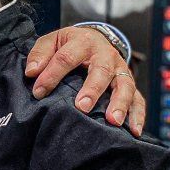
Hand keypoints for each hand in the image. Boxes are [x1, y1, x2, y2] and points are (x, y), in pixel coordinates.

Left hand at [26, 27, 145, 136]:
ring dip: (120, 103)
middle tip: (83, 107)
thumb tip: (31, 72)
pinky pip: (138, 98)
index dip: (52, 75)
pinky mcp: (129, 82)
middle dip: (93, 89)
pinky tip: (134, 131)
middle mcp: (106, 54)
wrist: (94, 38)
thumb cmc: (68, 44)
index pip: (66, 58)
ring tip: (113, 121)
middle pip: (102, 70)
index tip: (39, 92)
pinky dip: (138, 114)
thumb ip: (40, 54)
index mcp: (83, 41)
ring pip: (125, 85)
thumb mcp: (52, 41)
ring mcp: (120, 69)